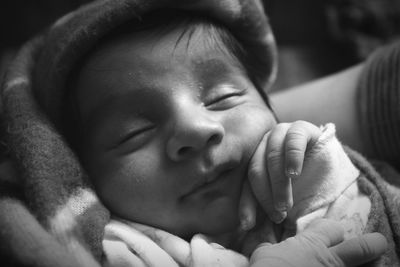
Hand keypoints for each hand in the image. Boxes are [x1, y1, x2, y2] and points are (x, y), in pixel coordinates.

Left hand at [239, 121, 321, 228]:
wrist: (330, 159)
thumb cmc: (305, 181)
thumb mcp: (285, 195)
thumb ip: (268, 204)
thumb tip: (248, 227)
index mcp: (256, 158)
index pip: (246, 183)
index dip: (247, 204)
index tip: (248, 225)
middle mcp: (264, 143)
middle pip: (256, 169)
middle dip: (266, 195)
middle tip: (278, 214)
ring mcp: (281, 132)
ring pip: (272, 156)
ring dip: (278, 182)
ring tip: (286, 202)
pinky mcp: (300, 128)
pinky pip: (293, 140)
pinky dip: (292, 157)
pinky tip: (294, 173)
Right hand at [249, 219, 386, 266]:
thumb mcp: (262, 254)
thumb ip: (270, 247)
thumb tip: (267, 245)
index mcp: (312, 245)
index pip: (333, 229)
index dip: (331, 230)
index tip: (326, 234)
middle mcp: (331, 261)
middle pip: (364, 248)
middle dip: (373, 245)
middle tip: (375, 245)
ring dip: (369, 266)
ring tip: (370, 264)